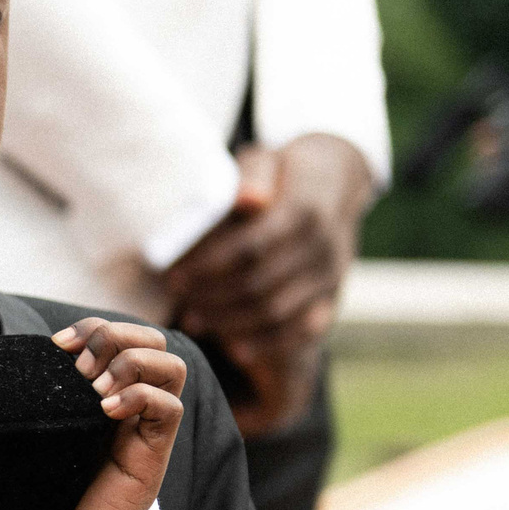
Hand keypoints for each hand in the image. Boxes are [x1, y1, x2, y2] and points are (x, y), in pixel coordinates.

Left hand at [7, 319, 186, 509]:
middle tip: (80, 365)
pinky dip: (140, 396)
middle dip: (116, 336)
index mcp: (101, 395)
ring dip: (131, 363)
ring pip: (170, 365)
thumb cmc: (39, 500)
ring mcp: (145, 428)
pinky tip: (107, 411)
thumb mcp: (23, 445)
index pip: (118, 337)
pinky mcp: (154, 454)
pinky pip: (170, 407)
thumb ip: (14, 412)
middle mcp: (131, 406)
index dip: (90, 329)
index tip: (57, 346)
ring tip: (96, 388)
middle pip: (151, 340)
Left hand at [162, 133, 370, 430]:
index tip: (174, 277)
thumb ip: (253, 177)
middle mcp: (323, 247)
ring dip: (231, 322)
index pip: (250, 248)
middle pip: (261, 284)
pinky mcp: (332, 297)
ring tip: (195, 321)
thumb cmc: (282, 171)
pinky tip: (234, 349)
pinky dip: (267, 344)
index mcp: (305, 211)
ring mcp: (330, 275)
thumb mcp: (267, 160)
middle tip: (180, 302)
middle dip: (213, 298)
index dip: (208, 267)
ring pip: (278, 311)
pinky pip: (302, 330)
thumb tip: (247, 199)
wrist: (335, 182)